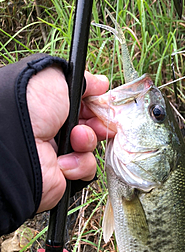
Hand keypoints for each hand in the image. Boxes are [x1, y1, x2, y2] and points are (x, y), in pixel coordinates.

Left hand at [27, 66, 113, 212]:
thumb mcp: (56, 78)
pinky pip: (86, 168)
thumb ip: (82, 79)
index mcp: (50, 105)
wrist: (16, 144)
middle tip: (97, 123)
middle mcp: (54, 127)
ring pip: (91, 146)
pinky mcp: (63, 172)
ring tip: (75, 139)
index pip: (83, 104)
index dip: (95, 104)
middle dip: (98, 123)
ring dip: (87, 141)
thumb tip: (100, 83)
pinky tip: (64, 161)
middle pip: (91, 125)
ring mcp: (58, 151)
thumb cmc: (30, 105)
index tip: (102, 103)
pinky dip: (80, 163)